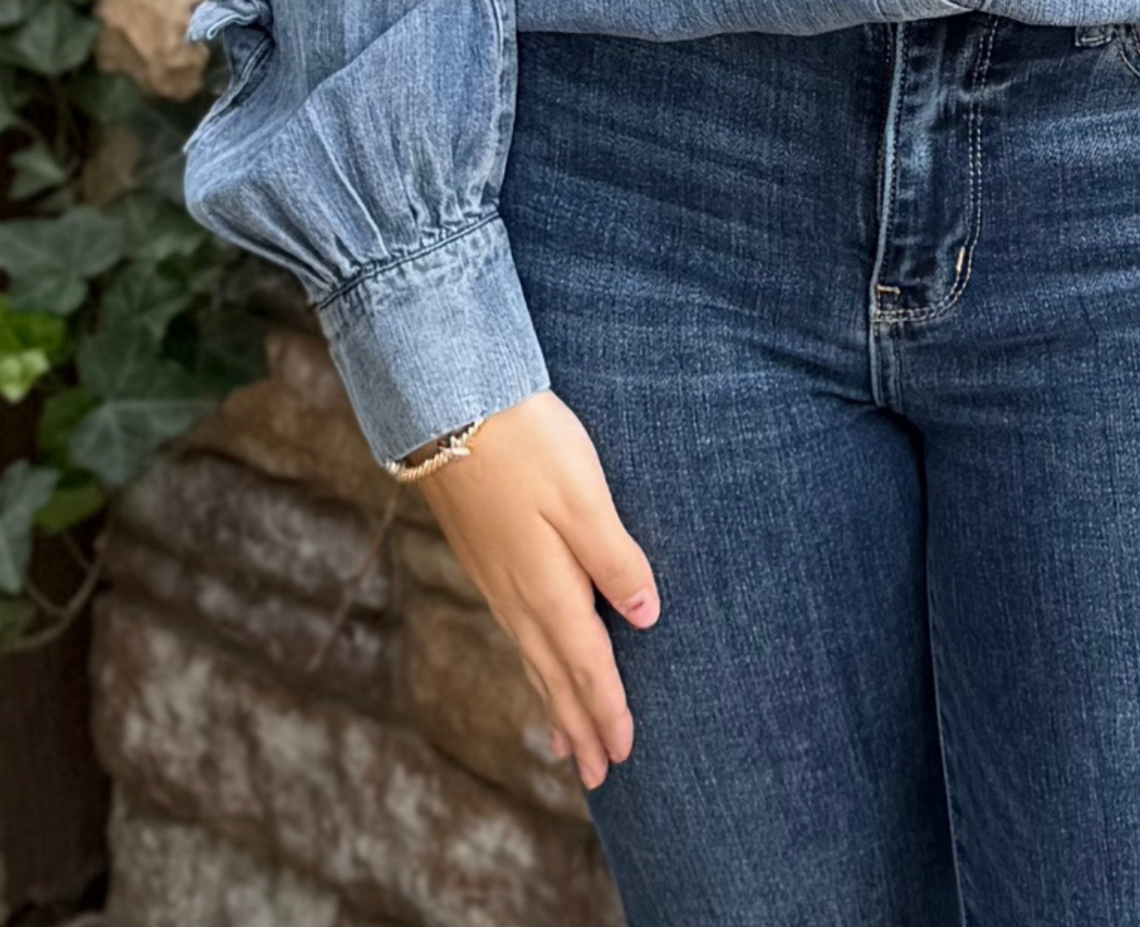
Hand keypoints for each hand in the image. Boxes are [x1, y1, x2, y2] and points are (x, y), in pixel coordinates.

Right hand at [413, 388, 660, 789]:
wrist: (448, 407)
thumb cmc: (527, 444)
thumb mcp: (584, 496)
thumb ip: (616, 558)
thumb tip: (647, 617)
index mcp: (548, 587)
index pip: (587, 665)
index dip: (607, 711)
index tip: (623, 755)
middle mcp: (518, 596)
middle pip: (555, 676)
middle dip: (579, 727)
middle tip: (598, 776)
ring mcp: (496, 580)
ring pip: (532, 658)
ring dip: (554, 703)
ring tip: (567, 745)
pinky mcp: (486, 560)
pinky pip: (515, 633)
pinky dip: (533, 664)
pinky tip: (535, 661)